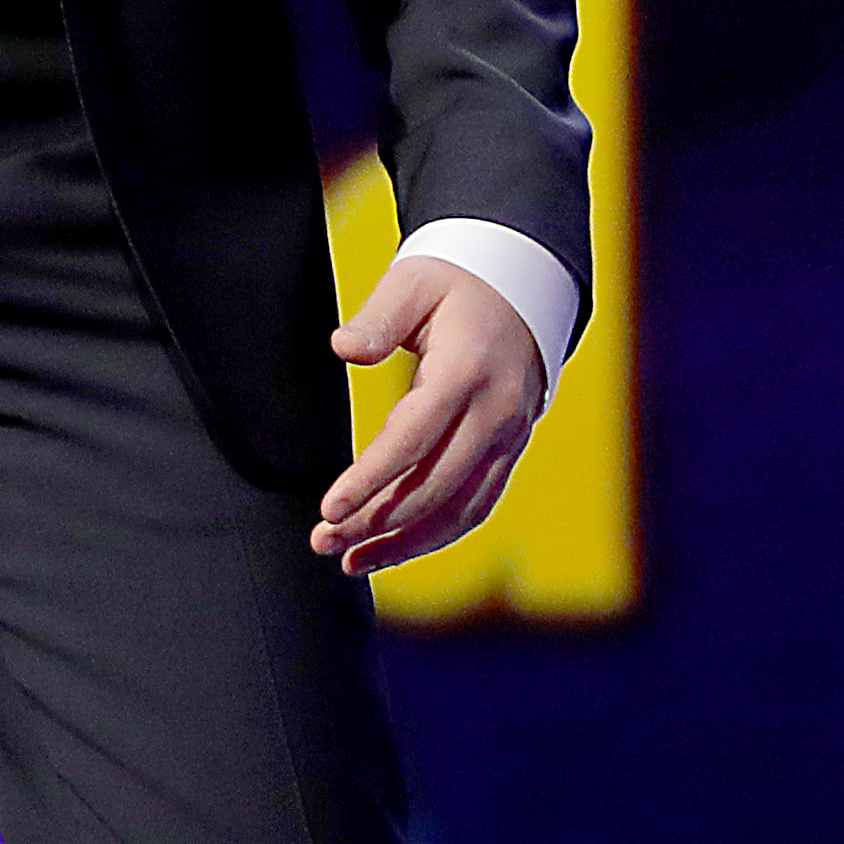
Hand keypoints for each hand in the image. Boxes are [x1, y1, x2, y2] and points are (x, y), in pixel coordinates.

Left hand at [311, 255, 541, 575]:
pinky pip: (476, 507)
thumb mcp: (412, 282)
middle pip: (434, 486)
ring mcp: (511, 437)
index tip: (330, 508)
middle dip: (376, 522)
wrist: (520, 289)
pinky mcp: (511, 452)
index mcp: (467, 370)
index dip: (370, 479)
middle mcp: (497, 412)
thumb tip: (343, 347)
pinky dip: (434, 536)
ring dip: (404, 544)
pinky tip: (391, 550)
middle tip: (323, 540)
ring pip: (460, 511)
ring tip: (351, 561)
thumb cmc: (455, 284)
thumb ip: (377, 316)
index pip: (414, 438)